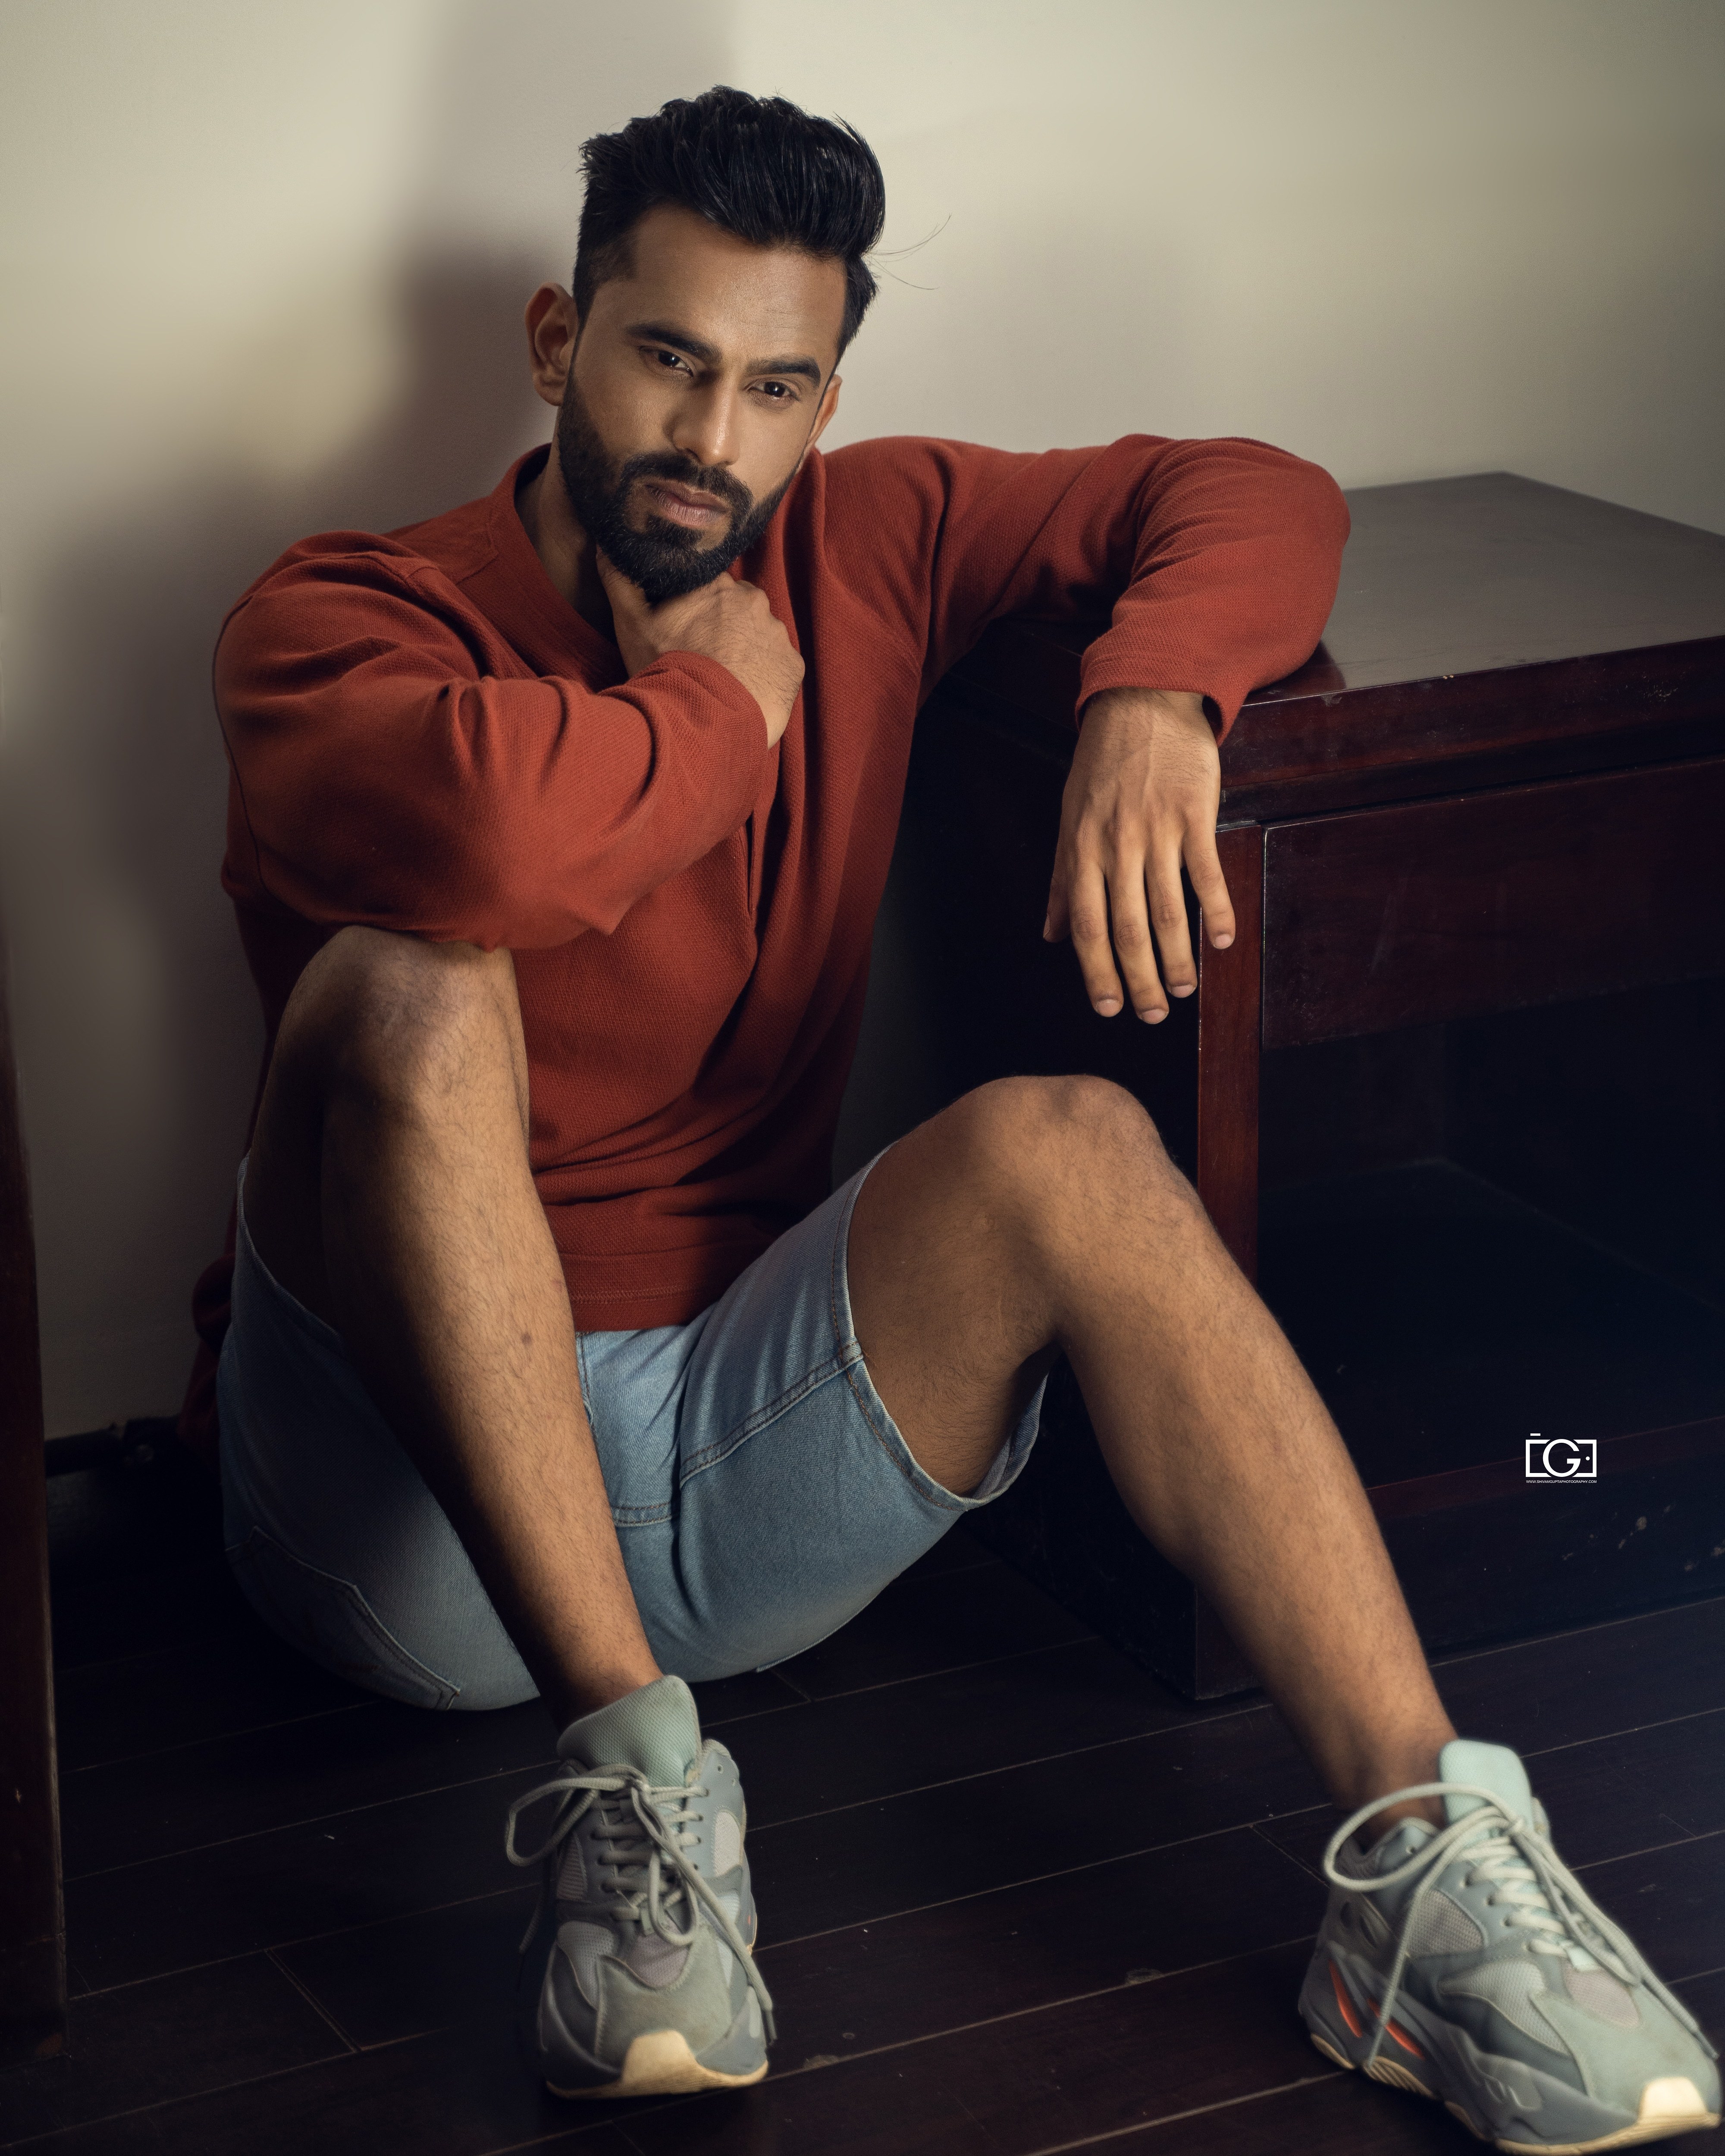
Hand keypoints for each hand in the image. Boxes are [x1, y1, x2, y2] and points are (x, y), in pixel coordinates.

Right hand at [597, 552, 802, 747]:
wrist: (704, 720)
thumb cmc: (666, 667)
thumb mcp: (632, 623)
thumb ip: (620, 580)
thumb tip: (607, 547)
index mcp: (717, 584)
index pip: (710, 585)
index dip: (697, 606)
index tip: (687, 626)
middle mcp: (754, 601)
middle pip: (739, 609)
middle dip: (724, 627)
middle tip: (703, 656)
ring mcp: (777, 633)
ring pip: (761, 636)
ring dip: (746, 651)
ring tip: (724, 679)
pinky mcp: (793, 666)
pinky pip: (781, 665)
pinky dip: (766, 675)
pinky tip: (746, 692)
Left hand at [1043, 688, 1234, 1021]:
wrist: (1143, 701)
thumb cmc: (1103, 765)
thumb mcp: (1070, 817)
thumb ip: (1064, 879)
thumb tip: (1052, 934)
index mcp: (1082, 849)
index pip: (1087, 926)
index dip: (1097, 972)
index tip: (1109, 1007)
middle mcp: (1116, 845)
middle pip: (1127, 928)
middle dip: (1140, 979)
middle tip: (1152, 1014)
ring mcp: (1157, 830)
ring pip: (1168, 909)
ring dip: (1178, 956)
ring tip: (1184, 989)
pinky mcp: (1194, 813)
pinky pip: (1207, 872)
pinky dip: (1218, 910)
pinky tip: (1223, 941)